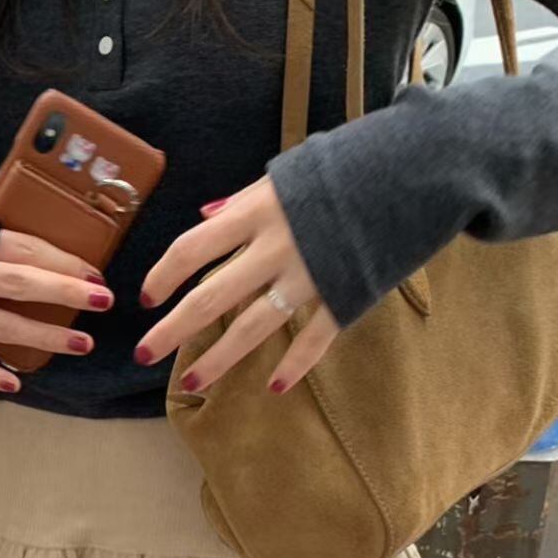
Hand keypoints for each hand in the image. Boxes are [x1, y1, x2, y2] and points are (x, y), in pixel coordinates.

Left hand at [135, 178, 339, 392]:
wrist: (413, 171)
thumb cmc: (345, 168)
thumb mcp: (285, 175)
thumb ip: (243, 201)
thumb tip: (205, 217)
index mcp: (258, 212)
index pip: (193, 247)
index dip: (164, 273)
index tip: (146, 297)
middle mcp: (276, 247)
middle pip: (212, 295)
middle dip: (174, 328)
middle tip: (144, 354)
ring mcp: (309, 276)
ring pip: (254, 326)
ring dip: (220, 358)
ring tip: (193, 382)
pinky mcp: (343, 295)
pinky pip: (314, 339)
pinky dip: (295, 365)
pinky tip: (274, 388)